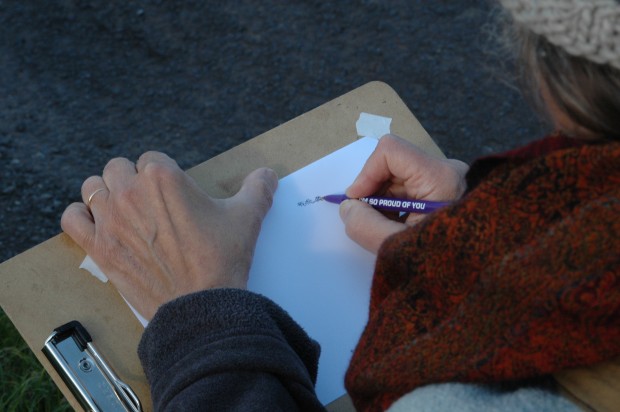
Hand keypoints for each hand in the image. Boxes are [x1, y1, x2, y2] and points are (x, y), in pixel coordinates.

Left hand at [61, 151, 277, 319]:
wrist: (202, 304)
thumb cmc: (221, 259)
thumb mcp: (247, 218)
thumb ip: (258, 188)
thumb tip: (267, 175)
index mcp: (163, 177)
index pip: (152, 158)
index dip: (163, 173)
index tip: (173, 191)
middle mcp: (131, 192)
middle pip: (119, 168)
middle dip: (134, 180)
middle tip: (151, 201)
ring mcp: (110, 219)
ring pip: (93, 187)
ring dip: (106, 193)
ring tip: (124, 209)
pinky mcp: (99, 247)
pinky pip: (72, 219)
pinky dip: (80, 217)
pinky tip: (97, 222)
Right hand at [340, 134, 467, 252]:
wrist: (486, 275)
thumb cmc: (449, 263)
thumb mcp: (399, 247)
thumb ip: (366, 226)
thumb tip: (348, 208)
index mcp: (440, 178)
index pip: (390, 152)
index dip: (366, 174)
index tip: (356, 200)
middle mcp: (446, 171)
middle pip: (392, 165)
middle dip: (373, 192)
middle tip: (368, 221)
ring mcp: (447, 182)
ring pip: (398, 179)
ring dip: (382, 203)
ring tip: (386, 230)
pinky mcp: (445, 193)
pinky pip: (410, 190)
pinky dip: (395, 208)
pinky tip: (398, 229)